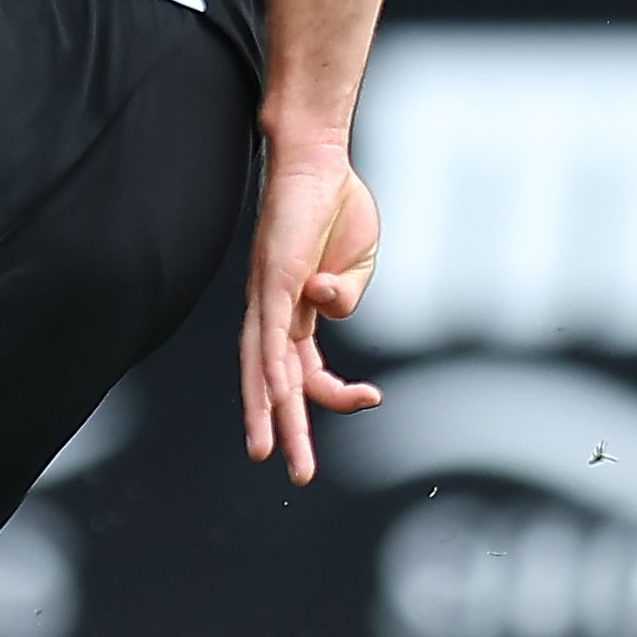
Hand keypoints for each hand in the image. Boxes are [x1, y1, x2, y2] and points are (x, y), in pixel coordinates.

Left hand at [241, 139, 383, 483]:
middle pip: (275, 386)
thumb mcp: (359, 267)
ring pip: (261, 368)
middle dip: (285, 433)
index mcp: (297, 315)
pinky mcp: (272, 279)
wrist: (321, 161)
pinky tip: (275, 395)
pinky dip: (271, 365)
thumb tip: (331, 306)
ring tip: (270, 453)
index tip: (375, 399)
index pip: (311, 374)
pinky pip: (269, 331)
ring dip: (267, 413)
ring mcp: (269, 297)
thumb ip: (350, 297)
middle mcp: (274, 314)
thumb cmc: (337, 207)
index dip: (339, 396)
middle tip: (297, 475)